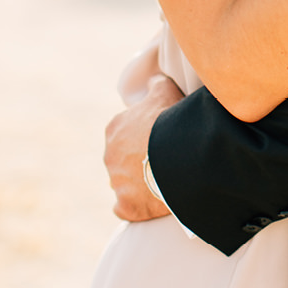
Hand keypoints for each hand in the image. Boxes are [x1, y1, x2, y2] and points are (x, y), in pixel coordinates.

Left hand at [105, 73, 184, 221]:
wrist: (178, 154)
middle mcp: (109, 155)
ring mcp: (117, 182)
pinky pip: (124, 209)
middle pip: (122, 160)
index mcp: (115, 129)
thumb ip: (157, 84)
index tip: (159, 143)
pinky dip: (133, 208)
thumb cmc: (171, 120)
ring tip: (161, 186)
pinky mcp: (127, 205)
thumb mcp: (165, 92)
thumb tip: (155, 78)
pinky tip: (147, 206)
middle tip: (163, 165)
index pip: (125, 134)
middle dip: (138, 162)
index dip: (143, 138)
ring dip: (137, 185)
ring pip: (123, 184)